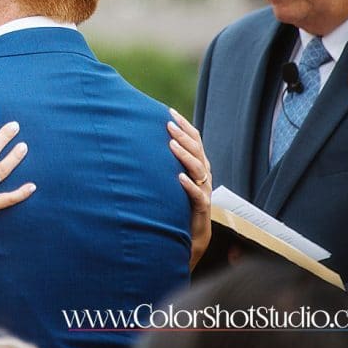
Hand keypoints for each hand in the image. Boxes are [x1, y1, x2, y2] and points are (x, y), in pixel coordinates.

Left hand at [168, 107, 211, 269]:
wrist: (188, 234)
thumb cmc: (177, 202)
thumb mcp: (171, 178)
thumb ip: (164, 161)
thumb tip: (142, 140)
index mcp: (198, 165)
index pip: (195, 140)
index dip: (184, 126)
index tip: (169, 112)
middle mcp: (203, 175)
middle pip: (197, 150)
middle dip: (183, 136)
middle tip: (168, 124)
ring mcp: (204, 191)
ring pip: (199, 170)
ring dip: (185, 156)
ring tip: (172, 145)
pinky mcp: (201, 208)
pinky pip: (198, 195)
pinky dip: (189, 186)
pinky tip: (179, 178)